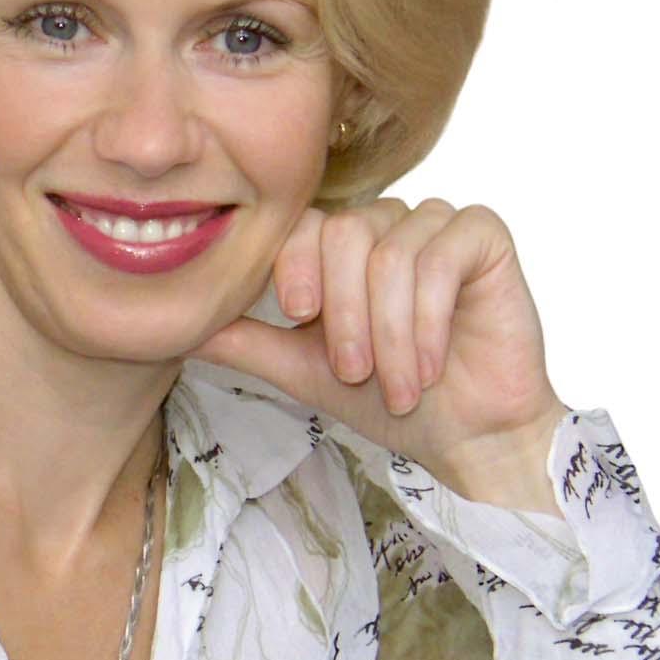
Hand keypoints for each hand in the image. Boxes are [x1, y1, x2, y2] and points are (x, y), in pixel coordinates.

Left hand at [190, 198, 567, 512]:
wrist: (465, 436)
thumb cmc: (387, 401)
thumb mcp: (301, 370)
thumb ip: (245, 342)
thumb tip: (177, 330)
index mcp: (340, 246)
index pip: (302, 226)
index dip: (295, 267)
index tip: (300, 319)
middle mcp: (385, 223)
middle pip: (345, 234)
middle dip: (344, 314)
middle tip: (355, 373)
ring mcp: (435, 224)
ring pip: (391, 253)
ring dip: (390, 333)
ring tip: (399, 386)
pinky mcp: (482, 236)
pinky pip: (441, 257)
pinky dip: (430, 320)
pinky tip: (431, 365)